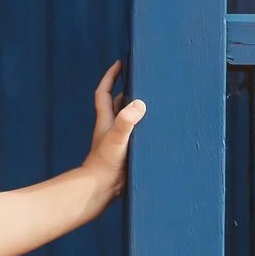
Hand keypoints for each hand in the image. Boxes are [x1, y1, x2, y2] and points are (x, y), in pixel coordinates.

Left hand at [82, 61, 145, 195]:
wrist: (99, 191)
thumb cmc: (105, 166)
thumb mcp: (117, 140)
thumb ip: (126, 121)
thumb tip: (139, 103)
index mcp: (106, 121)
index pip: (104, 92)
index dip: (110, 77)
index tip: (120, 63)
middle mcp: (111, 129)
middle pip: (116, 104)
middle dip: (126, 90)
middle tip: (142, 79)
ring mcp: (117, 141)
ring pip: (127, 120)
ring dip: (136, 110)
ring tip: (154, 100)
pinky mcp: (125, 154)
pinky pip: (135, 135)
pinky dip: (143, 129)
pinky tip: (155, 130)